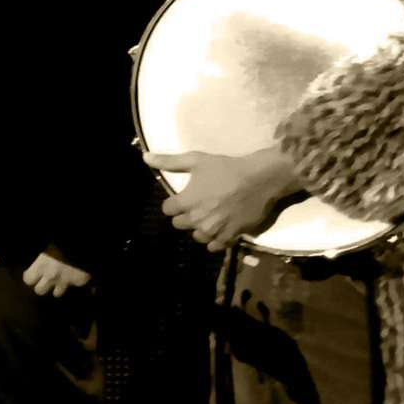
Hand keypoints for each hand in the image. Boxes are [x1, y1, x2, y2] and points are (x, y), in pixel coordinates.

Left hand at [23, 252, 90, 296]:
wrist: (81, 249)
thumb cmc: (61, 244)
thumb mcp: (47, 249)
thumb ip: (41, 258)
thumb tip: (38, 261)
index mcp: (41, 265)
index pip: (28, 279)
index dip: (29, 277)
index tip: (30, 274)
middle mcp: (51, 277)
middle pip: (39, 291)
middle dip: (41, 286)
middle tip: (43, 280)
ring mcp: (65, 282)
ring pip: (57, 293)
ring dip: (56, 288)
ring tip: (58, 281)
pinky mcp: (77, 283)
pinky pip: (72, 286)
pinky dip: (72, 283)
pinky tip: (72, 276)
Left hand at [144, 147, 302, 252]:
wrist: (259, 180)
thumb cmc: (226, 168)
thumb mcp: (195, 160)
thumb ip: (169, 161)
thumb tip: (145, 157)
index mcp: (186, 202)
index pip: (167, 210)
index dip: (173, 203)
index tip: (183, 197)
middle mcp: (197, 219)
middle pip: (180, 224)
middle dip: (185, 215)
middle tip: (197, 205)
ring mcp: (214, 230)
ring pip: (196, 236)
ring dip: (199, 228)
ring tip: (208, 216)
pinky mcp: (230, 237)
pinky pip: (214, 246)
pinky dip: (214, 240)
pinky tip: (219, 229)